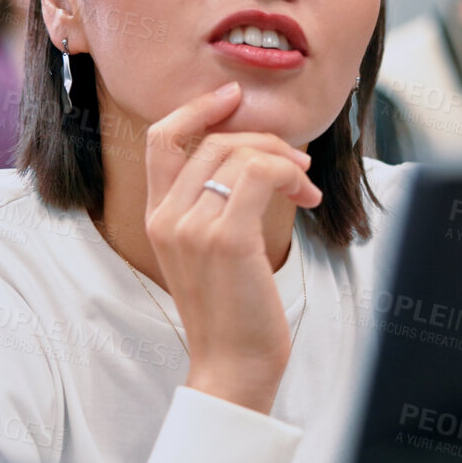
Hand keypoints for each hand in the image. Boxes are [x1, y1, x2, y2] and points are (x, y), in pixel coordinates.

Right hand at [143, 82, 321, 413]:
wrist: (233, 366)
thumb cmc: (232, 312)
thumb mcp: (209, 252)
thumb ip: (215, 207)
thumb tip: (255, 159)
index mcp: (157, 217)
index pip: (162, 138)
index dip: (198, 108)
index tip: (235, 96)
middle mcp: (166, 217)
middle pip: (214, 140)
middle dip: (264, 141)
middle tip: (298, 165)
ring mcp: (192, 227)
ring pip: (240, 154)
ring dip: (284, 160)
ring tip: (305, 186)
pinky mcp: (226, 239)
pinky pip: (260, 175)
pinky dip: (289, 174)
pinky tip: (304, 196)